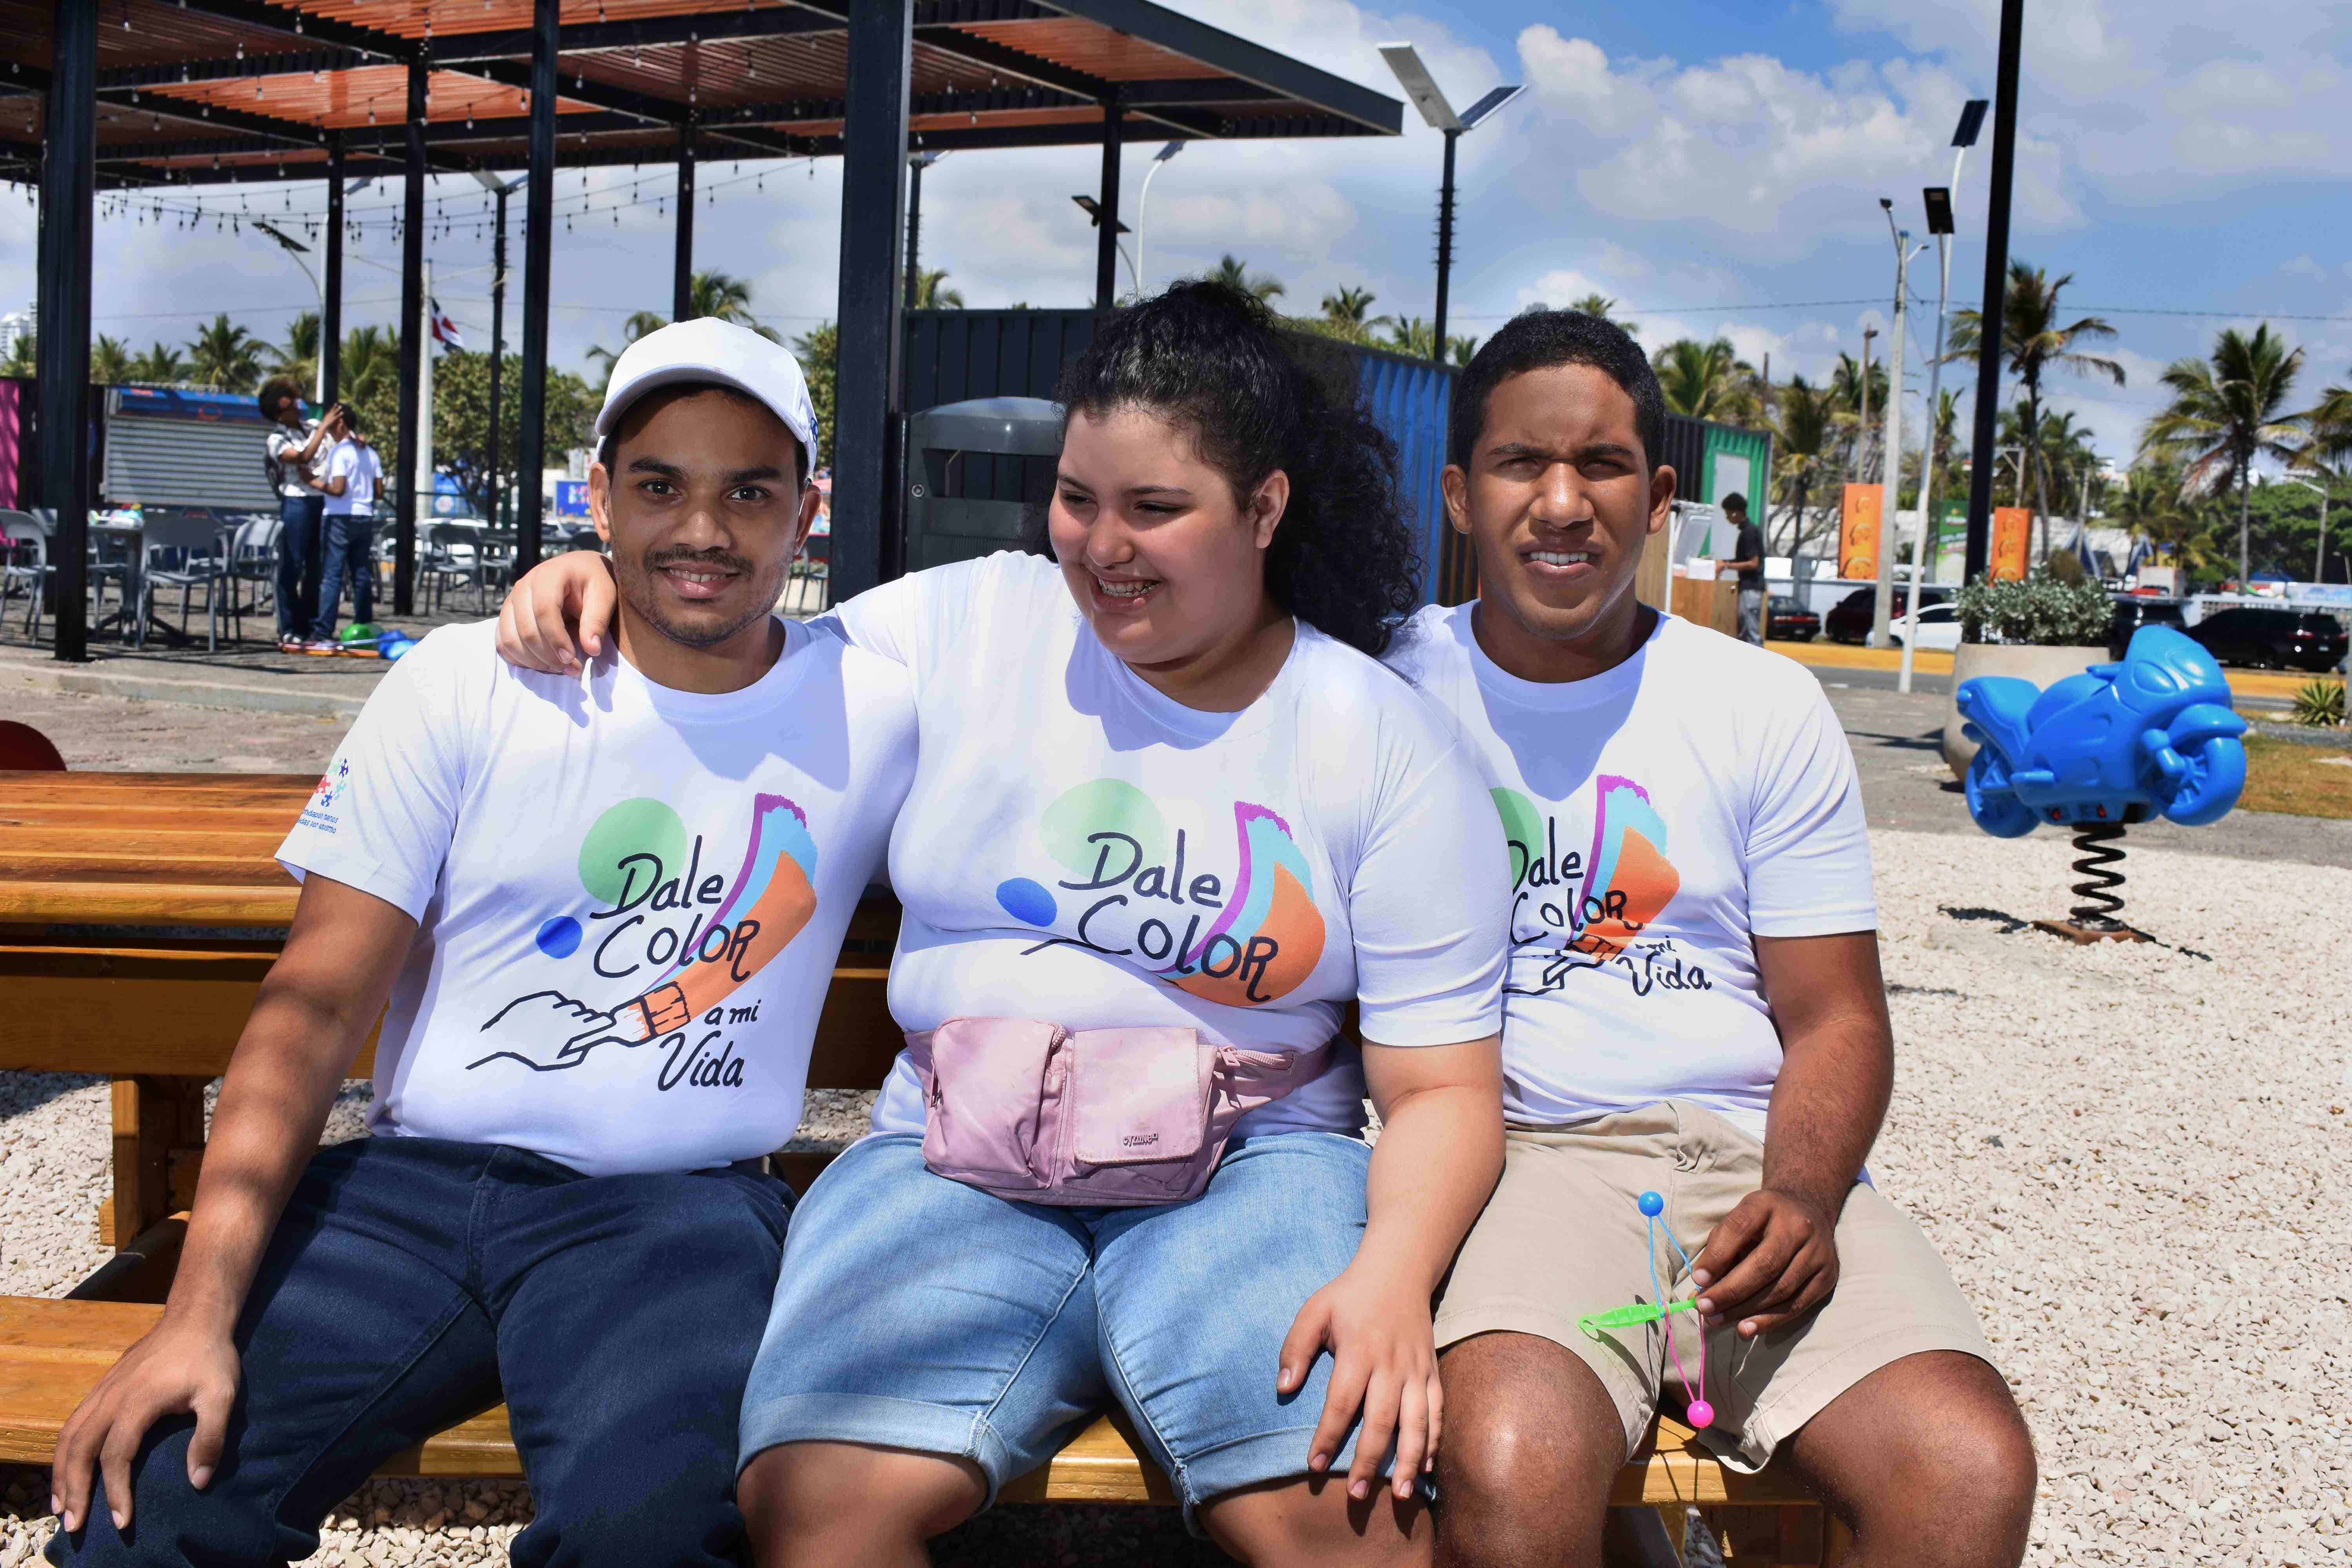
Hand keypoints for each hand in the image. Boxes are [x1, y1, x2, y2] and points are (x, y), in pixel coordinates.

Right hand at [50, 1316, 239, 1535]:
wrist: (194, 1317)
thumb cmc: (209, 1358)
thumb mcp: (222, 1395)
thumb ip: (211, 1438)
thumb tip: (198, 1481)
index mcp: (138, 1402)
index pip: (116, 1457)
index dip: (116, 1492)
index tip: (121, 1521)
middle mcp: (111, 1397)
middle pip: (80, 1450)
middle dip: (74, 1490)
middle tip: (72, 1525)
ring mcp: (103, 1390)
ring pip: (69, 1436)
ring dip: (61, 1472)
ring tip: (61, 1504)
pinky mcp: (103, 1386)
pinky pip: (73, 1422)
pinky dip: (65, 1449)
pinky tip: (68, 1468)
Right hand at [325, 402, 346, 432]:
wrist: (324, 426)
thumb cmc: (324, 425)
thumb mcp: (325, 422)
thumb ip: (326, 420)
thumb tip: (325, 420)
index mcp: (327, 415)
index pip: (330, 411)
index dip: (332, 408)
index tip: (334, 405)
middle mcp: (329, 415)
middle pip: (332, 409)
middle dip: (334, 406)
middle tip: (336, 403)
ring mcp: (331, 416)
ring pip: (335, 411)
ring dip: (338, 409)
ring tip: (341, 406)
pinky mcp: (333, 419)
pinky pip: (337, 416)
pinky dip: (340, 414)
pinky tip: (343, 412)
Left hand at [467, 989, 636, 1071]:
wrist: (502, 1034)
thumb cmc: (528, 1052)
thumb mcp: (554, 1061)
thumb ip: (575, 1055)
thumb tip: (587, 1045)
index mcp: (572, 1031)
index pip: (600, 1022)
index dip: (605, 1023)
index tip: (608, 1023)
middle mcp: (567, 1014)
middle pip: (587, 1014)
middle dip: (586, 1021)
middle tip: (577, 1029)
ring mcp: (556, 1004)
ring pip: (573, 1006)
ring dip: (571, 1014)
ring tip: (557, 1024)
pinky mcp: (545, 996)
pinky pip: (558, 1000)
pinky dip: (556, 1007)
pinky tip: (544, 1017)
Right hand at [496, 551, 615, 673]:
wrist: (577, 569)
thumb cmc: (592, 581)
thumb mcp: (604, 595)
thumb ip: (597, 621)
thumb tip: (591, 649)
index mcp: (548, 576)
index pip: (544, 611)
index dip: (556, 639)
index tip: (572, 659)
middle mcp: (523, 587)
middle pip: (526, 629)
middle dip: (548, 656)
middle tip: (573, 669)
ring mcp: (511, 601)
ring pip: (510, 639)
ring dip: (534, 661)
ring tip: (560, 669)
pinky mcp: (507, 616)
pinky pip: (502, 643)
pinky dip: (519, 659)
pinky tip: (543, 664)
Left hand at [1276, 1264, 1440, 1501]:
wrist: (1398, 1271)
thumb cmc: (1349, 1296)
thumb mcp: (1314, 1310)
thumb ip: (1295, 1347)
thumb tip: (1283, 1388)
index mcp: (1359, 1350)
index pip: (1342, 1401)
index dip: (1328, 1436)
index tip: (1315, 1465)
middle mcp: (1391, 1364)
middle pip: (1381, 1420)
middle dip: (1370, 1461)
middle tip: (1357, 1495)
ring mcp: (1416, 1369)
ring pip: (1417, 1422)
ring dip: (1410, 1461)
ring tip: (1402, 1496)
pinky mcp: (1432, 1371)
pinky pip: (1437, 1411)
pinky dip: (1435, 1441)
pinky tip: (1427, 1468)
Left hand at [1689, 1188, 1839, 1338]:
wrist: (1808, 1212)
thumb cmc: (1763, 1222)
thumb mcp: (1739, 1220)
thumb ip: (1719, 1249)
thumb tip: (1701, 1288)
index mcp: (1767, 1205)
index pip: (1739, 1228)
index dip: (1718, 1256)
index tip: (1698, 1279)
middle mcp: (1798, 1226)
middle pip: (1764, 1264)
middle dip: (1730, 1291)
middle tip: (1705, 1308)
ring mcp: (1818, 1252)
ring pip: (1781, 1289)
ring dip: (1746, 1310)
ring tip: (1719, 1320)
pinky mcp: (1828, 1276)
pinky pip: (1797, 1305)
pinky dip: (1769, 1320)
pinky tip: (1746, 1327)